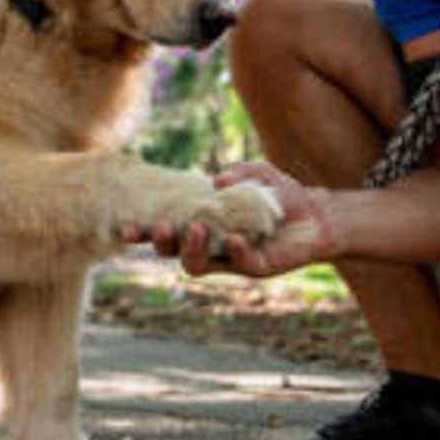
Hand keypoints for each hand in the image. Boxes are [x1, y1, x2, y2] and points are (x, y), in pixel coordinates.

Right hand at [120, 162, 335, 278]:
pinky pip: (238, 265)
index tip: (123, 225)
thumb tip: (217, 180)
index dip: (142, 230)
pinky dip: (235, 251)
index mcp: (201, 221)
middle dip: (157, 242)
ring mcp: (229, 259)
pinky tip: (236, 238)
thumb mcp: (258, 173)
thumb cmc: (280, 194)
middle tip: (155, 227)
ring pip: (195, 265)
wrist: (317, 215)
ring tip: (194, 228)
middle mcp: (209, 243)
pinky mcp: (255, 267)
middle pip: (170, 251)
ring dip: (189, 249)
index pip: (165, 227)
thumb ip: (239, 172)